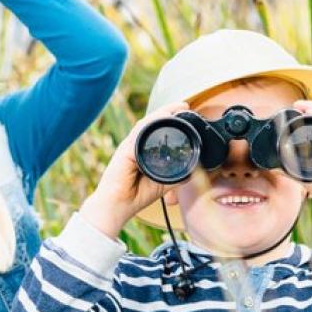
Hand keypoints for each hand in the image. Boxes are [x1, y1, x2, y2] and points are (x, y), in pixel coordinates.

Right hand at [79, 102, 190, 237]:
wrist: (117, 206)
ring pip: (145, 125)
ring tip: (176, 108)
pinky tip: (161, 120)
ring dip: (161, 114)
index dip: (169, 119)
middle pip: (150, 122)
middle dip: (167, 111)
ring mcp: (128, 147)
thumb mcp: (162, 182)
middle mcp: (133, 145)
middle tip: (184, 105)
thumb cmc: (136, 195)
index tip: (184, 111)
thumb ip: (176, 175)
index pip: (154, 129)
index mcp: (141, 151)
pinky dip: (150, 126)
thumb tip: (193, 169)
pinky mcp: (124, 152)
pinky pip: (137, 135)